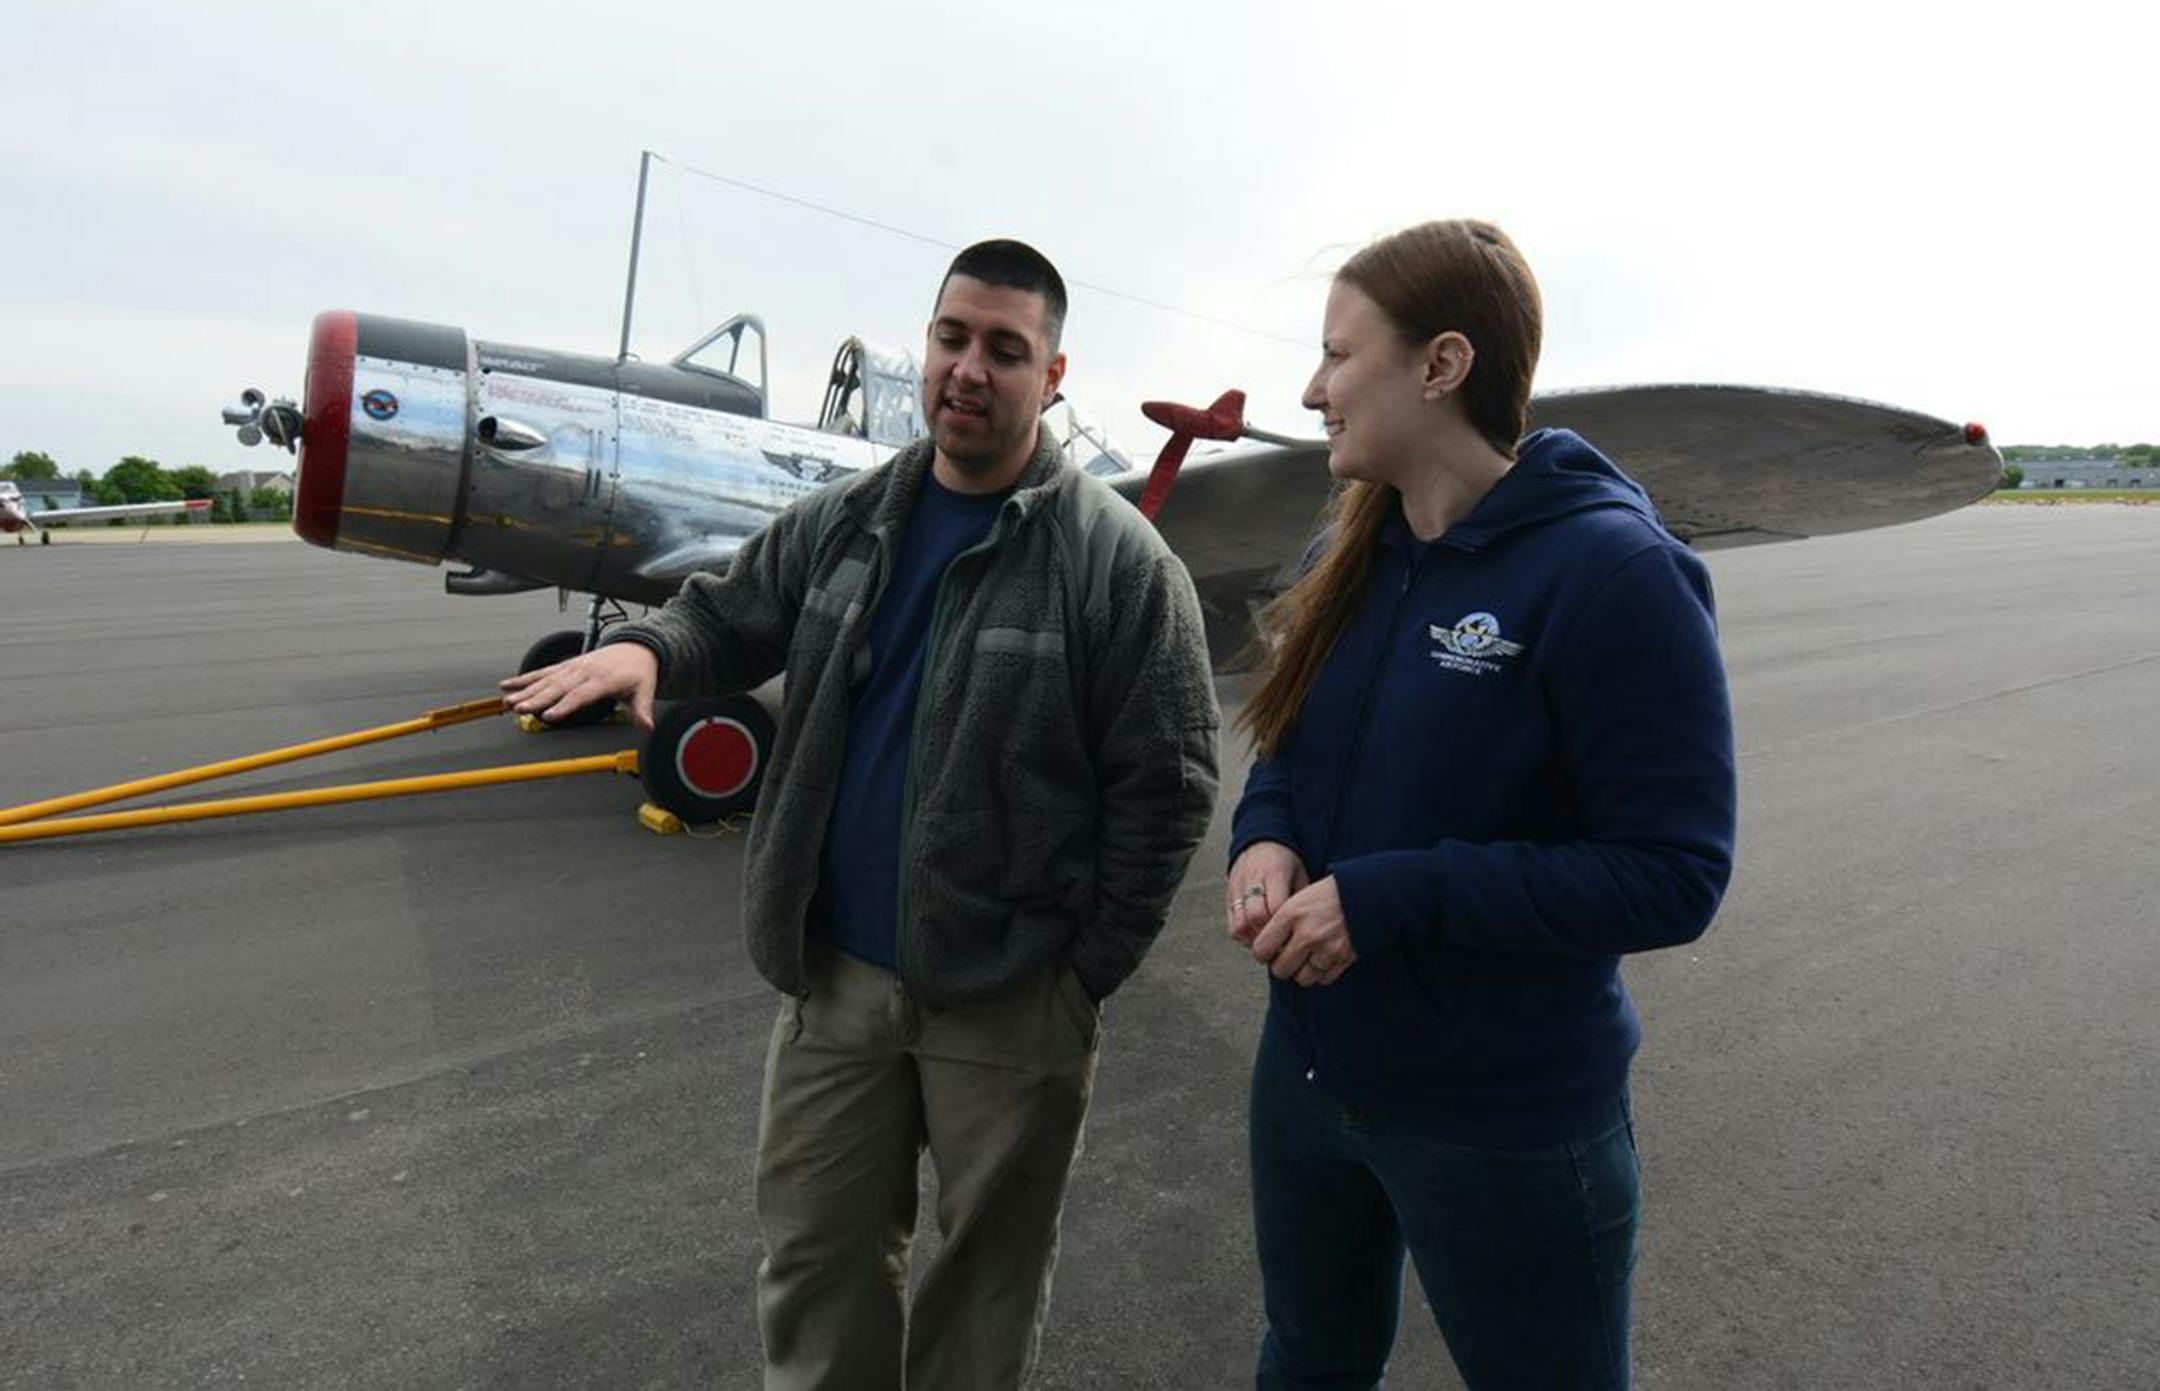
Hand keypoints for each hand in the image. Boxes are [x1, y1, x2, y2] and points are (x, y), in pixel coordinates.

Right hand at [500, 643, 658, 729]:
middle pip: (558, 687)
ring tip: (508, 701)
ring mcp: (573, 667)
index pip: (582, 694)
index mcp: (604, 679)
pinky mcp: (565, 666)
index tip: (550, 716)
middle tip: (520, 709)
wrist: (635, 648)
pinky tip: (507, 685)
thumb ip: (642, 710)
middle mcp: (585, 671)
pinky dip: (524, 678)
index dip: (566, 705)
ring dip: (525, 690)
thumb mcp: (644, 691)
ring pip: (546, 679)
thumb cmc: (638, 672)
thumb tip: (647, 727)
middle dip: (538, 698)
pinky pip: (542, 672)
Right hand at [1227, 840, 1307, 947]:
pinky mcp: (1228, 898)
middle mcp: (1252, 880)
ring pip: (1240, 925)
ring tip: (1269, 943)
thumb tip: (1306, 930)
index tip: (1295, 936)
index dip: (1285, 925)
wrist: (1260, 845)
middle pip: (1255, 917)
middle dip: (1270, 936)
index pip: (1276, 906)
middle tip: (1282, 945)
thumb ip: (1302, 899)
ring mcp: (1237, 889)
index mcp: (1274, 872)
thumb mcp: (1300, 874)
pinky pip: (1232, 925)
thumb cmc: (1285, 863)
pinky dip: (1244, 937)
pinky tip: (1257, 937)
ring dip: (1255, 940)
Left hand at [1250, 876, 1355, 987]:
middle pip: (1280, 969)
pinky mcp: (1344, 958)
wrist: (1367, 892)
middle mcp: (1307, 933)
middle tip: (1287, 957)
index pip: (1261, 949)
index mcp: (1290, 914)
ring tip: (1306, 959)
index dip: (1262, 954)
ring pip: (1302, 978)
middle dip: (1281, 965)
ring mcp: (1326, 948)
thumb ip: (1280, 922)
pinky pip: (1324, 979)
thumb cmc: (1329, 894)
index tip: (1268, 951)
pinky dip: (1321, 974)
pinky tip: (1323, 960)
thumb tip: (1264, 948)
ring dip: (1302, 972)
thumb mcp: (1299, 898)